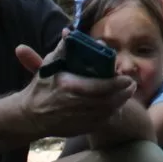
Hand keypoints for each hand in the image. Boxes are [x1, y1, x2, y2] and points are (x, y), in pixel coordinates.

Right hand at [10, 42, 137, 139]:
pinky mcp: (80, 129)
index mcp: (69, 87)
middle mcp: (75, 105)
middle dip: (124, 93)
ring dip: (121, 102)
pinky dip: (111, 113)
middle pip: (108, 101)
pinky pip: (102, 122)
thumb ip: (62, 50)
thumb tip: (68, 32)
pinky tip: (116, 105)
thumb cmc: (40, 88)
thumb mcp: (48, 66)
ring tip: (128, 92)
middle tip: (132, 84)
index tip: (127, 78)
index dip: (116, 83)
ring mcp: (78, 120)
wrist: (29, 116)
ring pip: (107, 112)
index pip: (100, 86)